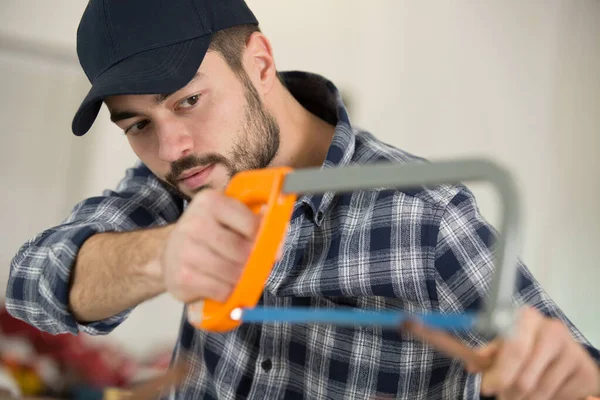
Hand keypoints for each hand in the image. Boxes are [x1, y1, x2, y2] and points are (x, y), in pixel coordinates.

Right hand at [160, 189, 260, 302]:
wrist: (168, 252)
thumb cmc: (207, 235)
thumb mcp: (227, 218)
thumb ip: (255, 222)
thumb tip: (279, 238)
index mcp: (210, 202)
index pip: (251, 225)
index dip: (263, 239)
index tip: (265, 246)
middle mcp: (195, 223)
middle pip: (243, 251)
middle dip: (253, 261)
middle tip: (252, 264)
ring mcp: (186, 251)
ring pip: (233, 273)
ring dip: (241, 278)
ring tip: (236, 274)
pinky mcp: (182, 277)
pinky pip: (221, 290)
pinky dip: (228, 291)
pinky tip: (222, 283)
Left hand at [403, 306, 599, 399]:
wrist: (568, 357)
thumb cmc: (528, 349)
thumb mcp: (503, 347)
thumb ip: (485, 354)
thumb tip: (465, 362)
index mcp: (525, 318)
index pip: (511, 345)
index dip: (499, 369)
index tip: (487, 388)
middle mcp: (551, 329)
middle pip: (522, 376)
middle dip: (508, 390)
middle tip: (501, 392)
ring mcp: (571, 351)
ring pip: (535, 391)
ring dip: (523, 397)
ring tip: (523, 388)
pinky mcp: (585, 372)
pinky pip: (555, 398)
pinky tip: (545, 390)